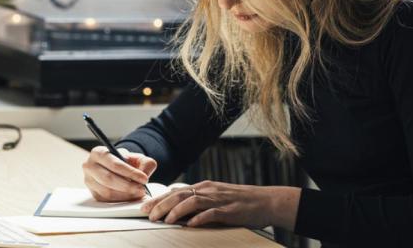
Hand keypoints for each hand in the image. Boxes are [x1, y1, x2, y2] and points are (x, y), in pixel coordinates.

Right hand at [82, 146, 156, 201]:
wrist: (118, 168)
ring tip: (138, 193)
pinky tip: (131, 196)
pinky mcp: (92, 193)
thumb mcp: (138, 158)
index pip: (114, 164)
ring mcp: (89, 181)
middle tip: (142, 189)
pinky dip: (120, 200)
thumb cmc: (127, 162)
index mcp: (98, 152)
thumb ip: (145, 164)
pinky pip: (106, 200)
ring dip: (125, 194)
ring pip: (107, 191)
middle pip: (109, 179)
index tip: (144, 178)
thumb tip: (145, 174)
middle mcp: (90, 166)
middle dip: (128, 186)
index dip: (130, 172)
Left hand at [142, 181, 300, 229]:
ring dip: (175, 211)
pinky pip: (212, 213)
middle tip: (148, 215)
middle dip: (161, 204)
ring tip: (164, 220)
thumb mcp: (217, 198)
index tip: (145, 207)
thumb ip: (200, 203)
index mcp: (205, 187)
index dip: (159, 198)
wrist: (267, 201)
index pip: (177, 191)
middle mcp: (210, 190)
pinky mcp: (230, 210)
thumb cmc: (242, 202)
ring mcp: (220, 199)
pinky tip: (190, 224)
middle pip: (180, 194)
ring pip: (192, 200)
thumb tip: (179, 212)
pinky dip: (199, 218)